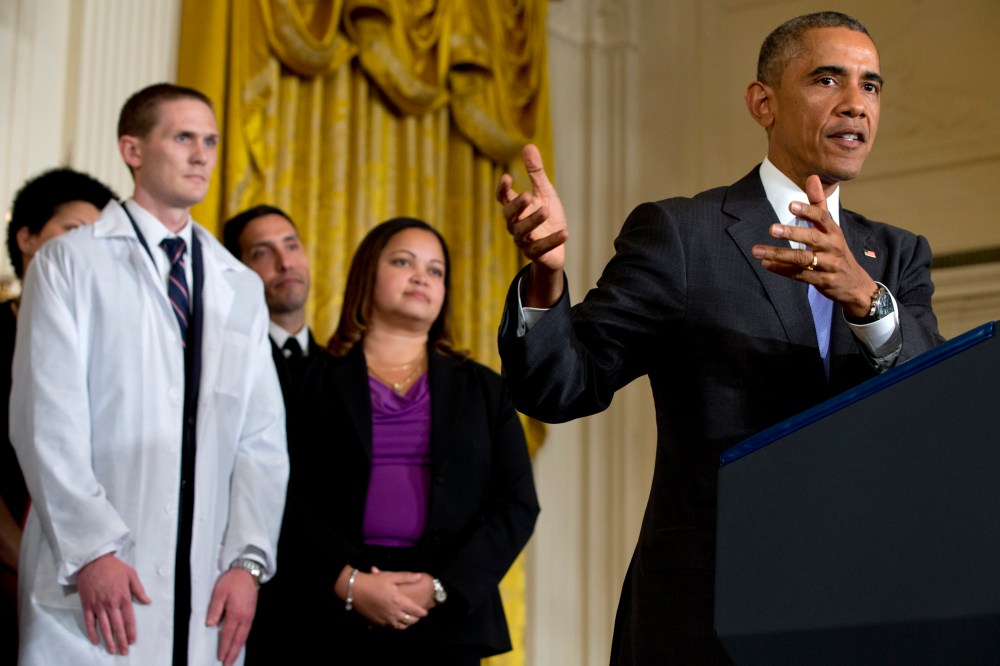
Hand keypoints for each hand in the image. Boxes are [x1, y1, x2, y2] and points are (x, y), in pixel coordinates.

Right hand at [76, 553, 150, 655]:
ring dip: (108, 640)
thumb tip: (148, 602)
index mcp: (123, 597)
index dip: (131, 631)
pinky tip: (96, 641)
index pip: (129, 619)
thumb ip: (139, 590)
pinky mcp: (87, 605)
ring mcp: (98, 605)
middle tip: (124, 652)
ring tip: (112, 650)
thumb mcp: (131, 574)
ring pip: (104, 627)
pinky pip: (89, 622)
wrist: (93, 561)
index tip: (133, 641)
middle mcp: (111, 604)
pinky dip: (92, 632)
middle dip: (121, 640)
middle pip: (117, 626)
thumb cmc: (114, 567)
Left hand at [206, 568, 258, 665]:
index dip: (224, 647)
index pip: (227, 635)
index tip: (220, 657)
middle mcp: (244, 617)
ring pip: (244, 637)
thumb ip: (214, 609)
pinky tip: (239, 643)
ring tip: (233, 658)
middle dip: (233, 653)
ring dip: (238, 649)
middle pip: (238, 640)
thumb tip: (210, 624)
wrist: (248, 571)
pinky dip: (242, 640)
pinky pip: (247, 631)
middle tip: (228, 664)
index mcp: (235, 613)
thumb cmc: (233, 580)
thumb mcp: (219, 592)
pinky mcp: (252, 612)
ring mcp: (250, 615)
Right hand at [351, 567, 428, 629]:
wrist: (355, 590)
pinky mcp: (377, 622)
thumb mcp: (391, 576)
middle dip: (415, 619)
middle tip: (418, 616)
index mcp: (398, 602)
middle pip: (409, 621)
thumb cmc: (374, 581)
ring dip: (406, 624)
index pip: (414, 610)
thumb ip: (406, 577)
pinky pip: (389, 627)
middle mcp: (393, 613)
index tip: (425, 612)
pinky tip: (395, 622)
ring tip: (408, 620)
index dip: (422, 612)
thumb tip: (419, 576)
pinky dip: (395, 626)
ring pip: (399, 626)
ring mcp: (384, 619)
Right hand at [496, 144, 567, 306]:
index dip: (503, 189)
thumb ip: (535, 172)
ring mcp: (525, 241)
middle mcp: (516, 225)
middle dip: (517, 206)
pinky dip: (553, 241)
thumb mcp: (544, 192)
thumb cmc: (548, 218)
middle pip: (510, 216)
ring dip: (534, 220)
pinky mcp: (537, 254)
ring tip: (546, 211)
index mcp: (517, 209)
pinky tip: (565, 233)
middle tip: (527, 195)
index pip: (503, 199)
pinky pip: (542, 248)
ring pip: (524, 232)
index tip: (507, 177)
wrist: (557, 247)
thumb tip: (528, 145)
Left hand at [752, 175, 876, 316]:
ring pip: (801, 259)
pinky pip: (799, 275)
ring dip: (778, 254)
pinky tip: (766, 264)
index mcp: (834, 231)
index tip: (791, 205)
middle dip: (791, 233)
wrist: (853, 283)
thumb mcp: (831, 227)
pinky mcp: (821, 281)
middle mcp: (832, 246)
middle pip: (812, 238)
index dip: (807, 210)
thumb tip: (812, 177)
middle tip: (771, 229)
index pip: (822, 217)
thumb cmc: (836, 249)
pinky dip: (781, 270)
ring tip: (757, 251)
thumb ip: (818, 203)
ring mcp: (828, 265)